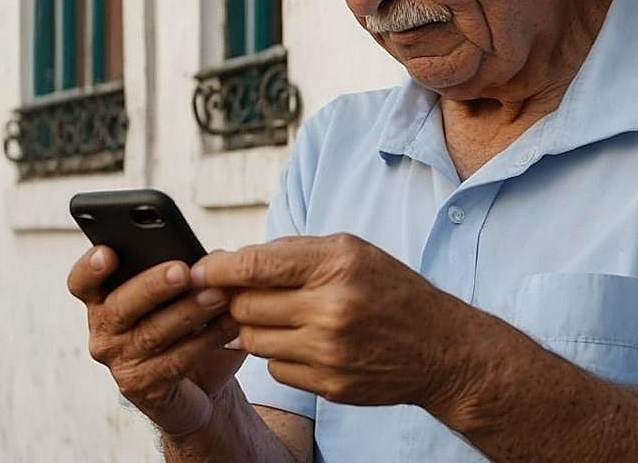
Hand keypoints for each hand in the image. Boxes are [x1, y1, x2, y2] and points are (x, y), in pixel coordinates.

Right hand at [67, 246, 245, 434]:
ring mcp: (120, 362)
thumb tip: (212, 258)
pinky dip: (206, 340)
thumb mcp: (182, 293)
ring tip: (218, 295)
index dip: (90, 268)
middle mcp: (104, 331)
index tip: (108, 252)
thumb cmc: (185, 325)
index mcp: (104, 299)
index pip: (82, 282)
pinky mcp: (143, 387)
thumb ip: (189, 269)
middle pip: (120, 306)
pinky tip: (229, 324)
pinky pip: (176, 360)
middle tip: (183, 271)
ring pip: (152, 334)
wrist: (198, 381)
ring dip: (189, 312)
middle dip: (153, 286)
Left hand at [191, 234, 472, 409]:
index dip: (218, 268)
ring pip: (253, 339)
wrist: (440, 349)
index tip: (197, 271)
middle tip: (245, 293)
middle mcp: (332, 308)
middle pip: (245, 305)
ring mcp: (330, 351)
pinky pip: (274, 369)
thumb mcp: (352, 252)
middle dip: (237, 298)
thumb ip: (293, 253)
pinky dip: (280, 355)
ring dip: (256, 327)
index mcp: (338, 264)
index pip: (256, 264)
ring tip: (284, 316)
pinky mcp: (328, 385)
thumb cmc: (390, 290)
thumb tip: (231, 261)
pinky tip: (306, 343)